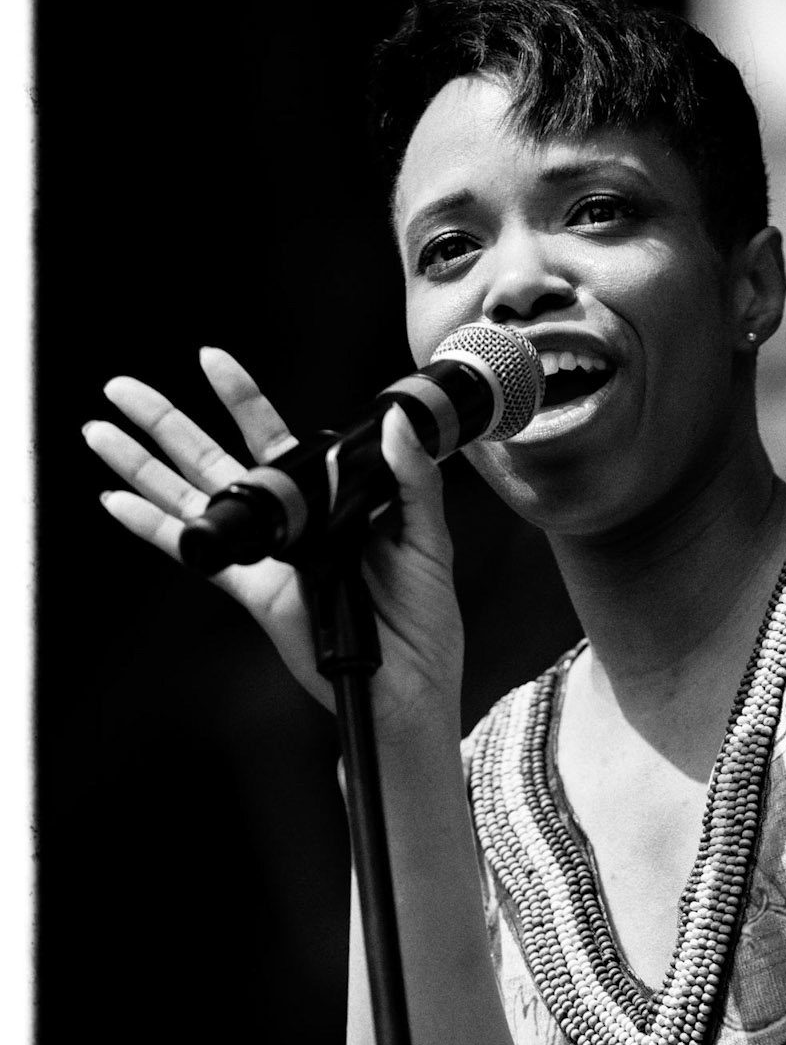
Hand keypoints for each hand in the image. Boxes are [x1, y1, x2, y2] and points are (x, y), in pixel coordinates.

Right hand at [84, 347, 466, 738]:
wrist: (408, 685)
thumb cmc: (426, 619)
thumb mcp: (429, 540)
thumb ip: (413, 479)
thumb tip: (397, 423)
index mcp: (328, 501)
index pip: (273, 438)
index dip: (240, 398)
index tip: (210, 359)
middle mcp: (289, 524)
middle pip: (212, 460)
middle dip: (165, 422)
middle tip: (120, 387)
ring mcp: (265, 557)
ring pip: (189, 499)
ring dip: (141, 466)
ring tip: (97, 430)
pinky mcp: (254, 591)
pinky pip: (196, 553)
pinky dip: (152, 528)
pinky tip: (114, 502)